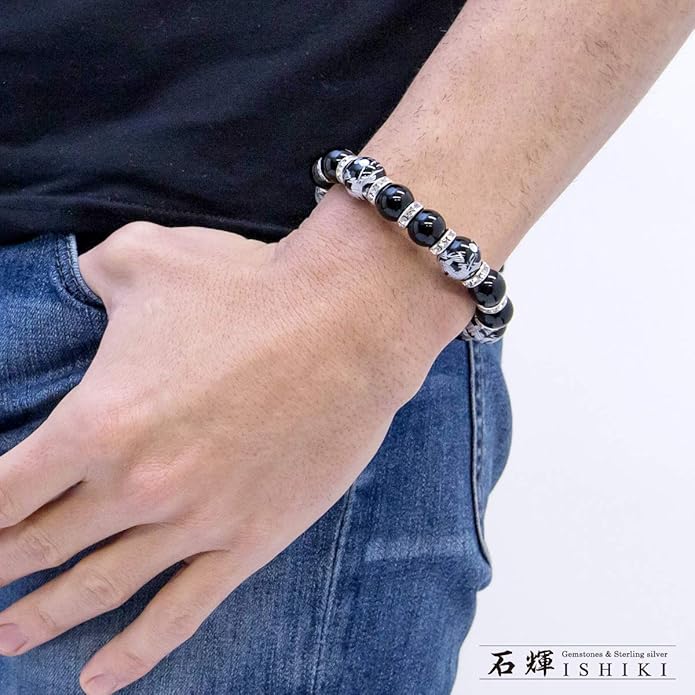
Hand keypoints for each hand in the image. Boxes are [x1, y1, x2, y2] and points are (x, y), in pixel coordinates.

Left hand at [0, 204, 469, 692]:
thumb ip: (91, 272)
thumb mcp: (148, 257)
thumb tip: (77, 278)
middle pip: (39, 547)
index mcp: (99, 422)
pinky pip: (180, 613)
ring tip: (9, 638)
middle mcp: (136, 486)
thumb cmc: (249, 286)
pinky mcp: (249, 540)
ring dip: (43, 619)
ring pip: (98, 589)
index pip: (2, 492)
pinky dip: (135, 653)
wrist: (349, 322)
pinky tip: (99, 678)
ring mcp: (194, 521)